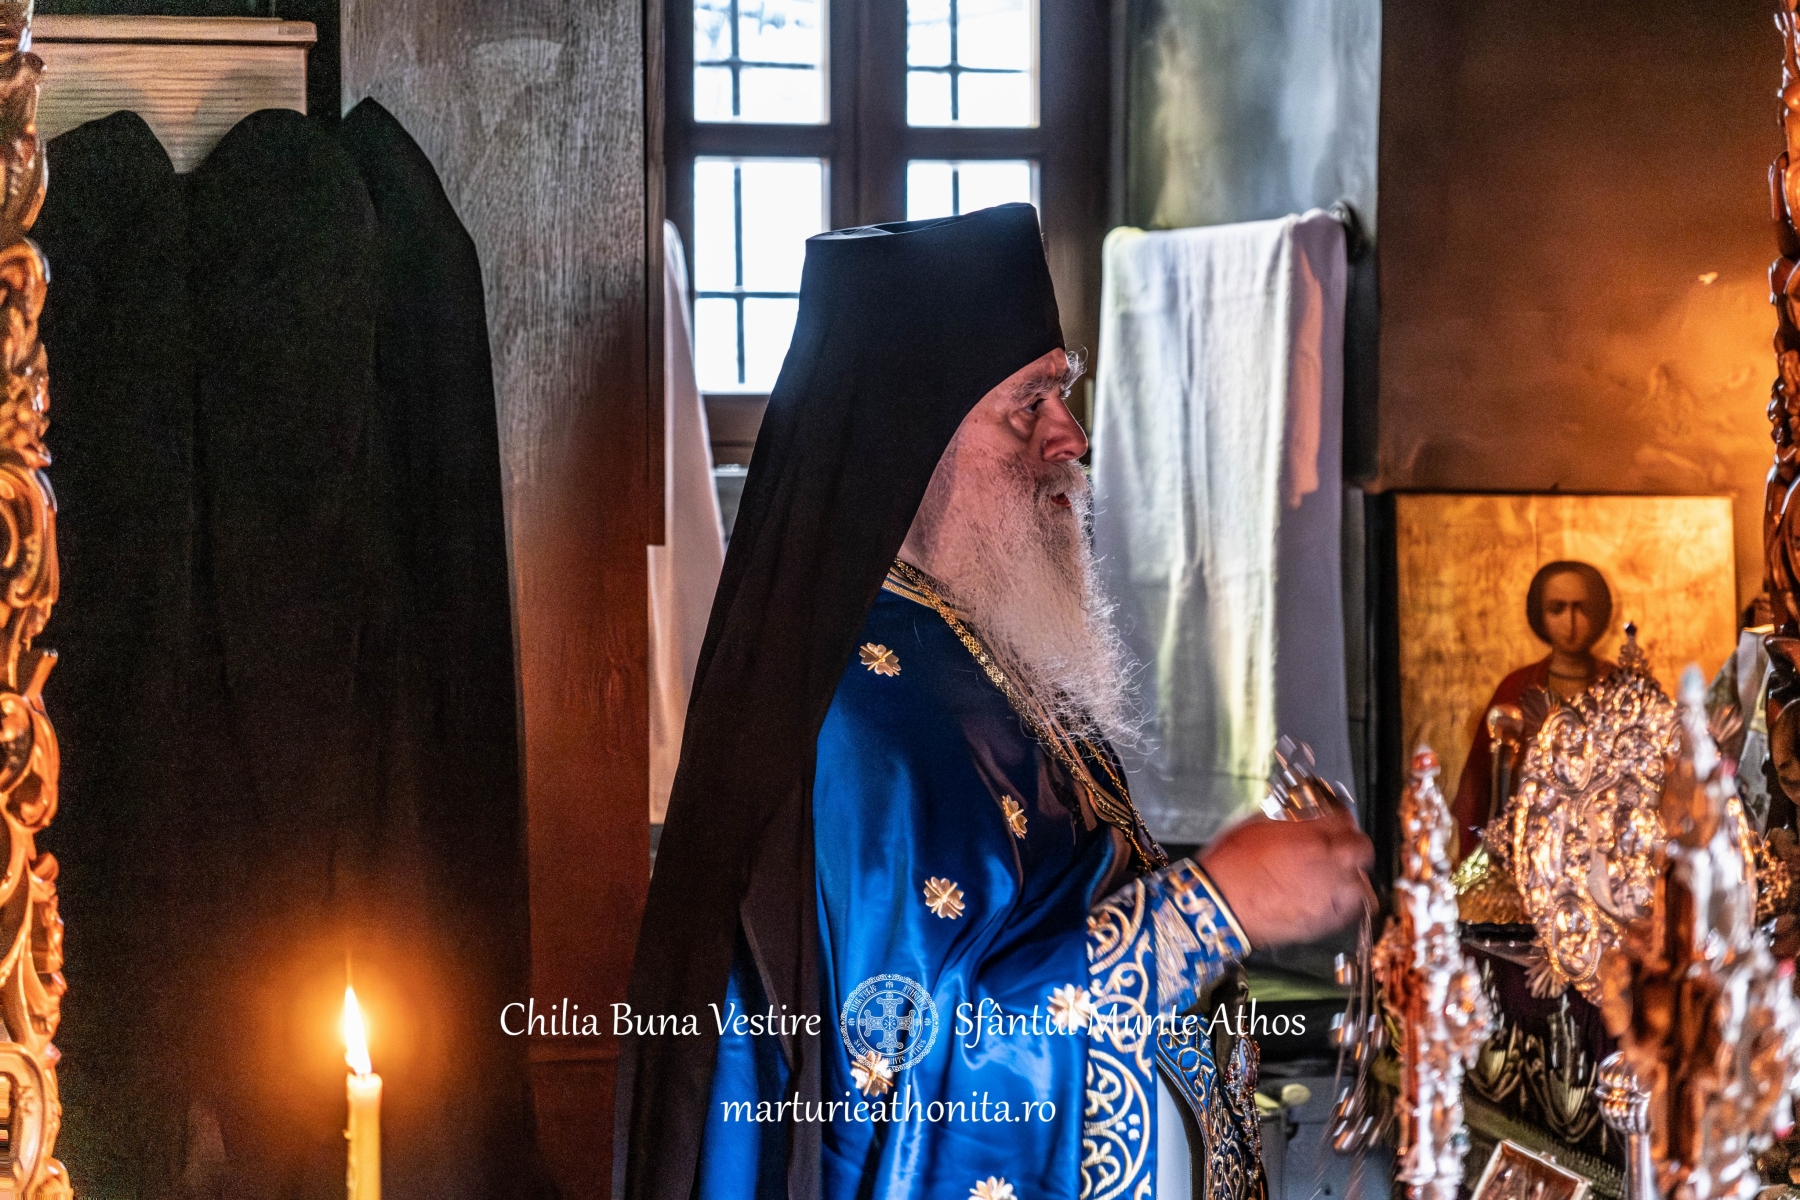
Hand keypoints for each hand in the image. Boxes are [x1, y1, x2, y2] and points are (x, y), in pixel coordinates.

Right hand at [1198, 808, 1373, 947]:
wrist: (1220, 905)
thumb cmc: (1232, 865)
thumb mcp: (1258, 825)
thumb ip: (1290, 820)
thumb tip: (1301, 816)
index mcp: (1312, 837)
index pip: (1345, 820)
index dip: (1340, 817)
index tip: (1335, 818)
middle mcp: (1329, 867)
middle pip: (1362, 851)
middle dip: (1352, 846)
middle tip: (1339, 845)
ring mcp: (1329, 897)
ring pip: (1362, 885)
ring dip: (1354, 878)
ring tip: (1339, 876)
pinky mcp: (1323, 922)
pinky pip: (1349, 912)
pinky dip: (1345, 903)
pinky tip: (1330, 898)